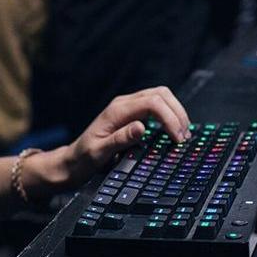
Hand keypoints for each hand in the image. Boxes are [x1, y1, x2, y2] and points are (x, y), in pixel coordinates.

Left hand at [59, 87, 190, 187]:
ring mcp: (128, 107)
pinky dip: (169, 115)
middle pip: (161, 94)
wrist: (73, 162)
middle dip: (177, 113)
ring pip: (161, 97)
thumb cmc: (84, 158)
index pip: (152, 103)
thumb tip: (141, 127)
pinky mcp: (132, 114)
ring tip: (182, 134)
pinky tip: (173, 131)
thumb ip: (120, 140)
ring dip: (176, 112)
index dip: (170, 118)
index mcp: (117, 111)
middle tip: (184, 136)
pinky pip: (156, 107)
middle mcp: (123, 104)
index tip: (177, 138)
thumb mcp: (99, 153)